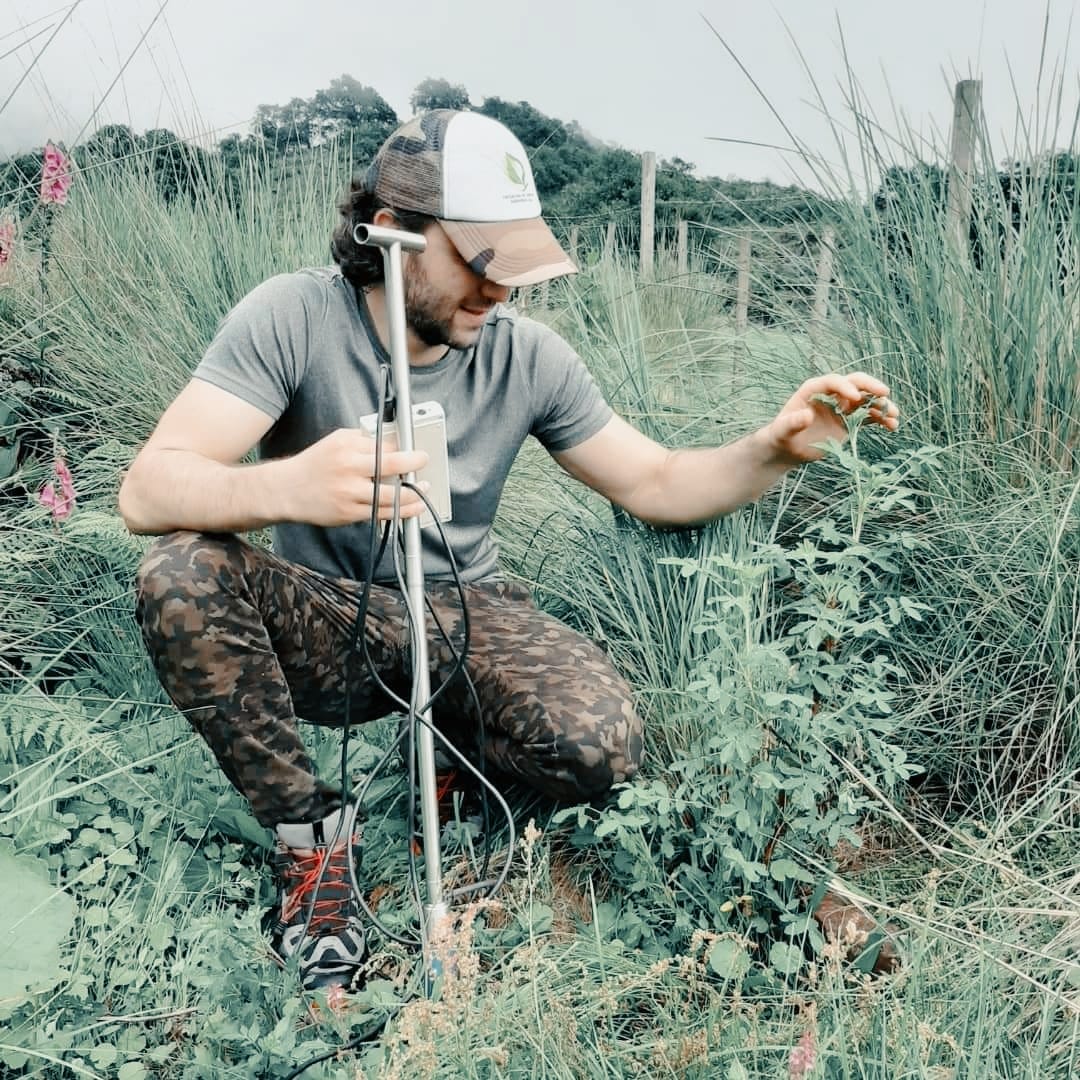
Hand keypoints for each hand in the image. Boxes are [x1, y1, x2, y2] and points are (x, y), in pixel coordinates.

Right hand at [282, 428, 429, 525]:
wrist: (287, 490)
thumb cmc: (315, 464)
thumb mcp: (336, 441)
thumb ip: (363, 441)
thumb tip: (393, 444)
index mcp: (345, 447)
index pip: (383, 445)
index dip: (403, 449)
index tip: (415, 451)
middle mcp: (347, 468)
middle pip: (390, 465)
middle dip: (413, 463)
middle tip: (424, 460)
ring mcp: (349, 493)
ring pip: (390, 495)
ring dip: (414, 493)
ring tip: (425, 489)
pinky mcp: (349, 513)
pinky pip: (382, 513)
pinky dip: (402, 511)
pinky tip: (413, 507)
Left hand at [761, 372, 899, 466]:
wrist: (788, 449)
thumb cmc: (782, 435)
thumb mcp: (783, 430)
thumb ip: (793, 422)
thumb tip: (807, 416)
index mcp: (814, 390)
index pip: (833, 382)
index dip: (845, 387)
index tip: (855, 397)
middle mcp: (831, 395)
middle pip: (855, 383)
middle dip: (871, 386)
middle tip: (885, 393)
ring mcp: (842, 407)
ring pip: (866, 400)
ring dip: (881, 405)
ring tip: (895, 415)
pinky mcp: (849, 421)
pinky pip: (868, 417)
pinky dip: (881, 420)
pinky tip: (892, 426)